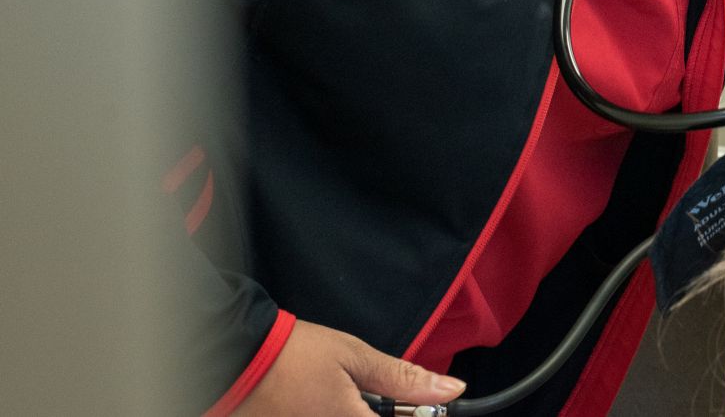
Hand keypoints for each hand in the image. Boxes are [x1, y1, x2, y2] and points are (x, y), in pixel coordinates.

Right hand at [236, 319, 466, 415]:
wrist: (231, 358)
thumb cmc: (292, 354)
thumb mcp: (353, 357)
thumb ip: (404, 379)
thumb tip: (452, 390)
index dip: (416, 416)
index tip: (419, 406)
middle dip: (379, 413)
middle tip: (363, 395)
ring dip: (356, 412)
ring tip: (336, 394)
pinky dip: (332, 412)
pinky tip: (320, 401)